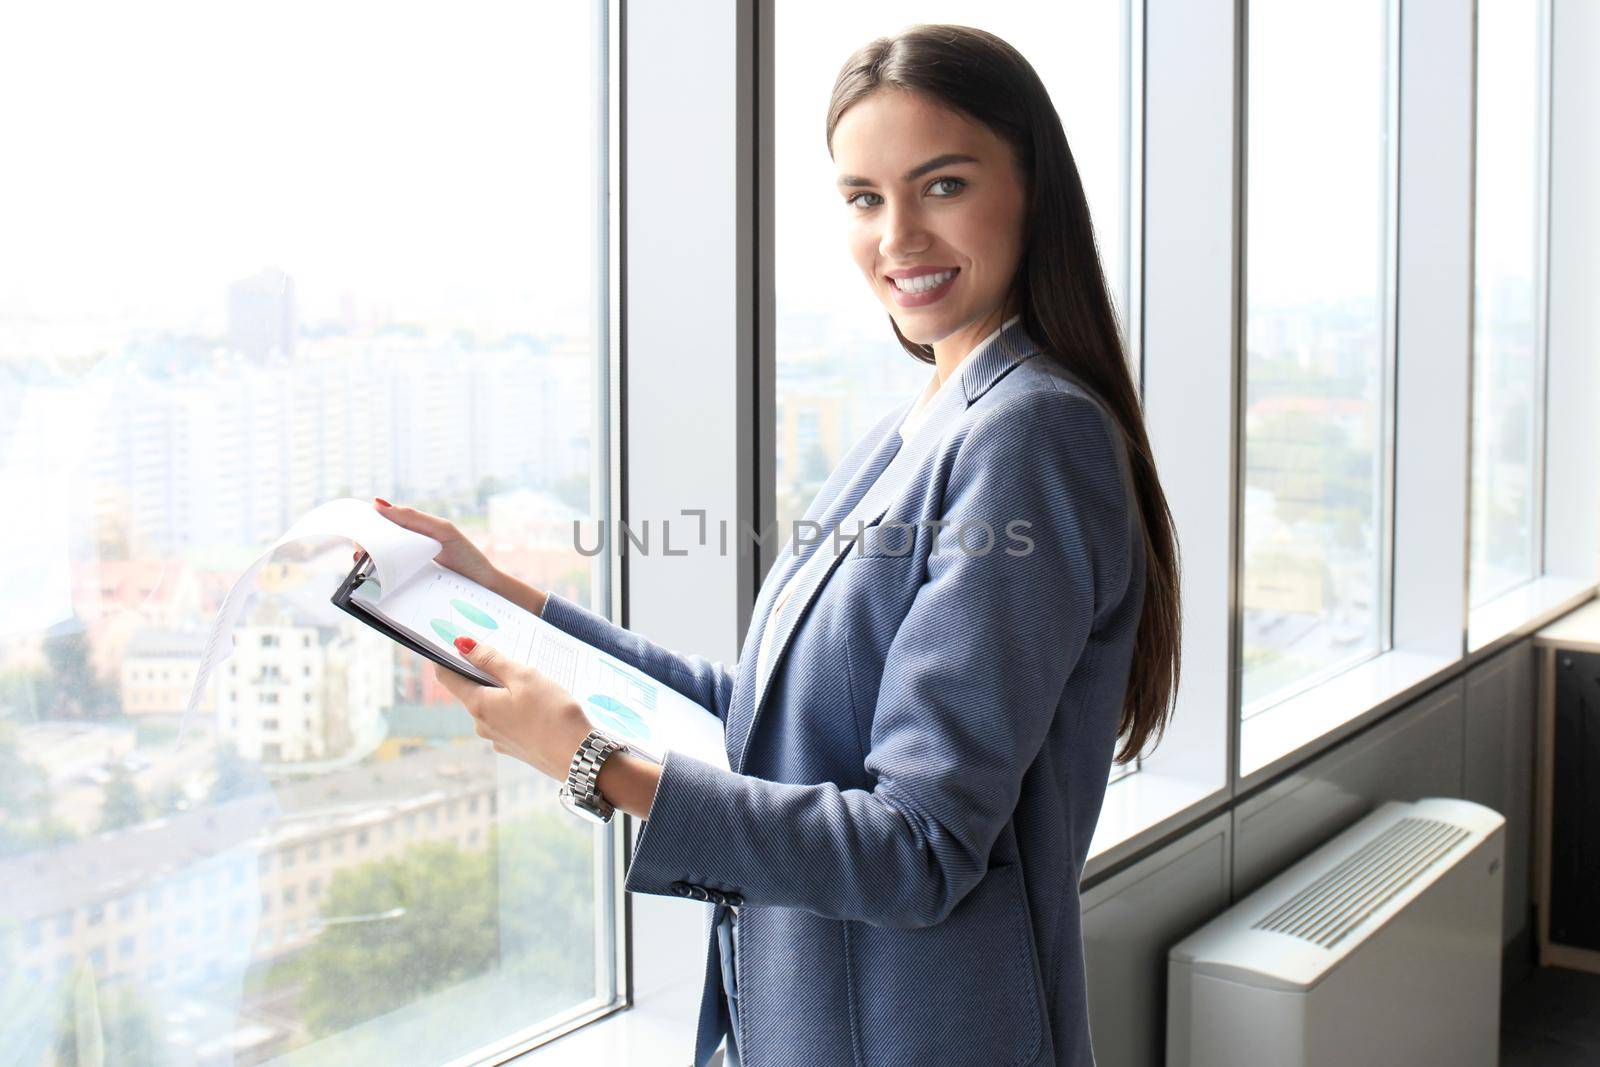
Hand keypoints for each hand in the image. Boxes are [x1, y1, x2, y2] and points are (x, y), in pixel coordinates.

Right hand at [363, 498, 501, 588]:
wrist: (484, 585)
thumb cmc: (466, 555)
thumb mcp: (442, 531)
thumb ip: (413, 518)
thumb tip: (378, 503)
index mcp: (412, 533)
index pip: (382, 526)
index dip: (367, 527)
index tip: (357, 531)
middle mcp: (407, 552)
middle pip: (377, 547)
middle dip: (365, 547)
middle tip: (360, 554)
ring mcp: (408, 571)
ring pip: (380, 567)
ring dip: (368, 566)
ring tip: (363, 566)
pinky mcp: (411, 589)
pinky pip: (390, 585)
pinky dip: (380, 583)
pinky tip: (374, 582)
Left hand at [433, 635, 592, 781]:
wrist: (579, 756)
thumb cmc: (553, 712)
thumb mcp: (524, 677)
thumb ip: (492, 660)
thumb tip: (462, 645)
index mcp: (479, 705)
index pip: (447, 677)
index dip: (446, 657)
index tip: (455, 643)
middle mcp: (481, 725)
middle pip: (472, 690)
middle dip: (486, 673)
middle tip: (512, 660)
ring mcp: (497, 738)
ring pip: (493, 706)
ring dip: (505, 692)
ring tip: (534, 686)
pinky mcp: (513, 747)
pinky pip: (507, 721)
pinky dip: (517, 710)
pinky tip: (540, 707)